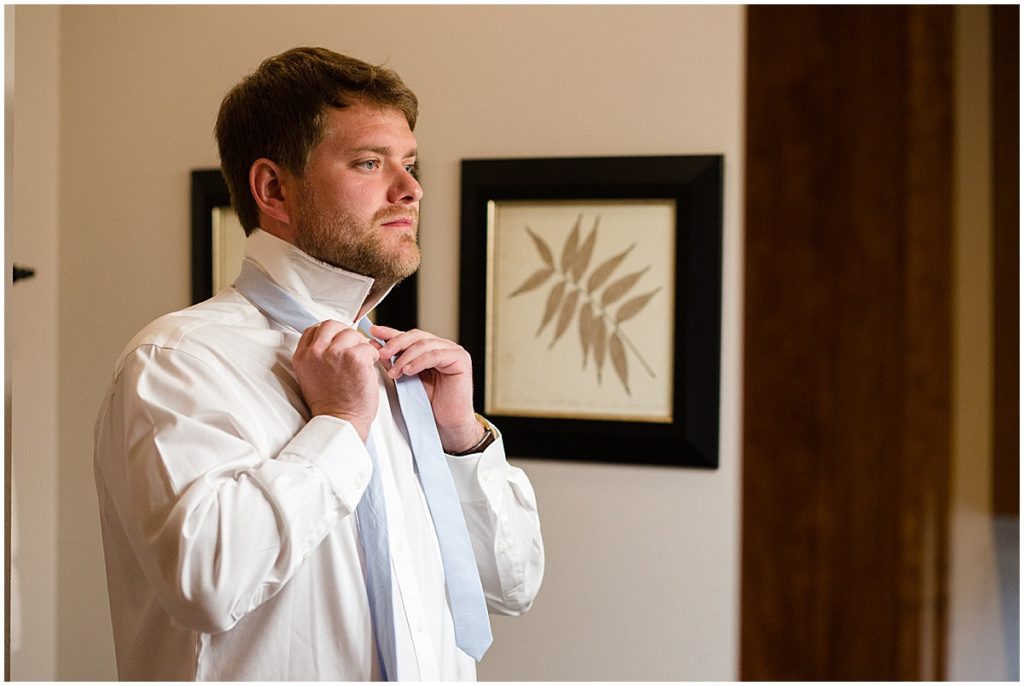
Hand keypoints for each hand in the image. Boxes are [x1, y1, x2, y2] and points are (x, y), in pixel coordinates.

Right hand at [292, 320, 379, 440]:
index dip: (329, 333)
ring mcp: (334, 353)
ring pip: (352, 334)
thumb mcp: (310, 376)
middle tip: (353, 349)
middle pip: (332, 325)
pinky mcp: (354, 358)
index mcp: (302, 356)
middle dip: (345, 334)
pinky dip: (372, 356)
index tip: (338, 342)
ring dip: (360, 346)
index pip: (314, 329)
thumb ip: (315, 356)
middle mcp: (315, 352)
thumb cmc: (330, 404)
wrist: (340, 422)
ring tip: (361, 363)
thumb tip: (332, 341)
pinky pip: (368, 346)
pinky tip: (368, 369)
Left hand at [370, 325, 484, 452]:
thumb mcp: (405, 378)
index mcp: (430, 349)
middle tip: (382, 353)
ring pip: (424, 344)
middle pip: (416, 336)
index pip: (409, 336)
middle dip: (396, 343)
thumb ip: (393, 361)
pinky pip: (436, 355)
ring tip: (395, 371)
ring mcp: (453, 352)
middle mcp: (442, 347)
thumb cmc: (428, 405)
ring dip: (405, 357)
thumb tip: (376, 345)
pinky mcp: (460, 360)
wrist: (446, 424)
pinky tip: (409, 370)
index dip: (391, 333)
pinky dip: (419, 361)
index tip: (374, 331)